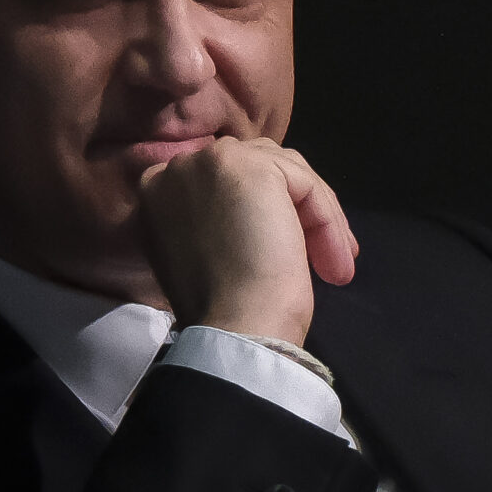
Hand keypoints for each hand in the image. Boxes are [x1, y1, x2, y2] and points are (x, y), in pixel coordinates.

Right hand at [135, 137, 357, 345]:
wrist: (234, 329)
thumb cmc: (221, 308)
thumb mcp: (204, 251)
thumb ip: (219, 217)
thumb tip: (264, 212)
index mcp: (157, 191)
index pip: (225, 181)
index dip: (265, 211)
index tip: (288, 252)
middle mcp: (176, 167)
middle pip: (259, 166)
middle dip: (296, 211)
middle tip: (323, 258)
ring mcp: (210, 161)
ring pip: (287, 172)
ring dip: (317, 219)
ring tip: (333, 267)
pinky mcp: (249, 167)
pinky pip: (305, 184)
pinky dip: (327, 222)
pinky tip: (334, 262)